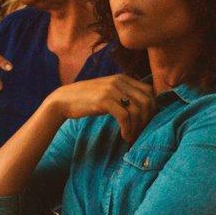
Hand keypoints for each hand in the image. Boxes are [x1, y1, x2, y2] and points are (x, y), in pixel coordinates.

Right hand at [43, 74, 157, 141]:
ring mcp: (111, 90)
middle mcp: (119, 81)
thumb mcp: (108, 91)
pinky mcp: (103, 100)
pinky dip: (128, 129)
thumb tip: (144, 107)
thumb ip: (124, 93)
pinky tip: (125, 136)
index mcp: (123, 78)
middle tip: (141, 131)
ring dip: (137, 127)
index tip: (146, 121)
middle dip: (147, 119)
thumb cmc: (87, 99)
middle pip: (147, 101)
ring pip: (137, 110)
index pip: (149, 92)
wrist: (63, 100)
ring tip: (132, 136)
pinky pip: (124, 117)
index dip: (152, 108)